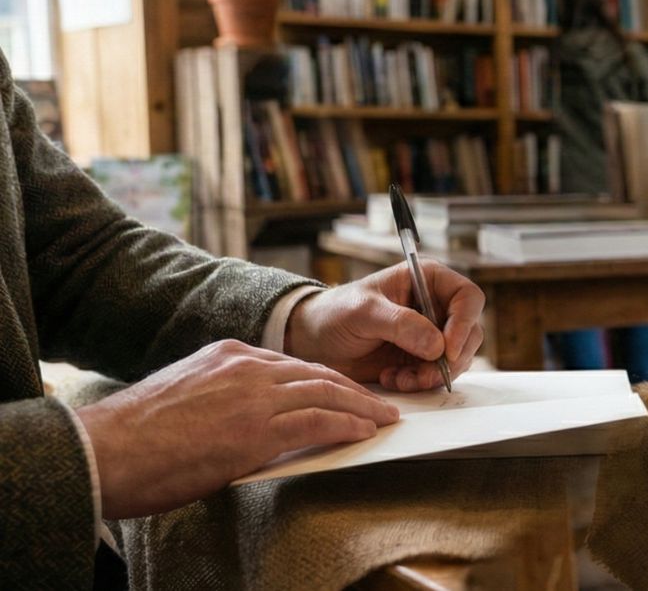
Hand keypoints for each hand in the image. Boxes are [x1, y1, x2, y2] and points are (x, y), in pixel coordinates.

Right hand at [75, 340, 399, 518]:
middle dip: (352, 389)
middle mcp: (243, 367)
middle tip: (379, 403)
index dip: (324, 378)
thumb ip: (221, 398)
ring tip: (383, 418)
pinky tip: (364, 432)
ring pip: (325, 393)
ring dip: (361, 407)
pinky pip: (316, 421)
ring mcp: (252, 396)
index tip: (344, 390)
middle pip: (315, 373)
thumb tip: (244, 420)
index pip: (290, 363)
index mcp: (225, 355)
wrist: (104, 451)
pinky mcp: (256, 429)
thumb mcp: (184, 398)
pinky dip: (347, 425)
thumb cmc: (133, 437)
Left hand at [286, 260, 484, 390]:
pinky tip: (393, 379)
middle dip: (451, 358)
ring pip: (459, 358)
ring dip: (433, 374)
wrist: (313, 341)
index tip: (448, 349)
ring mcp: (431, 334)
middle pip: (470, 332)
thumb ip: (401, 324)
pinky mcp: (422, 359)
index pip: (467, 298)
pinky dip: (420, 383)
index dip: (464, 323)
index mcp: (428, 280)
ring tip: (401, 378)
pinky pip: (438, 375)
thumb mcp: (364, 312)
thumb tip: (438, 345)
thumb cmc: (334, 314)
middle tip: (426, 373)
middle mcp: (436, 306)